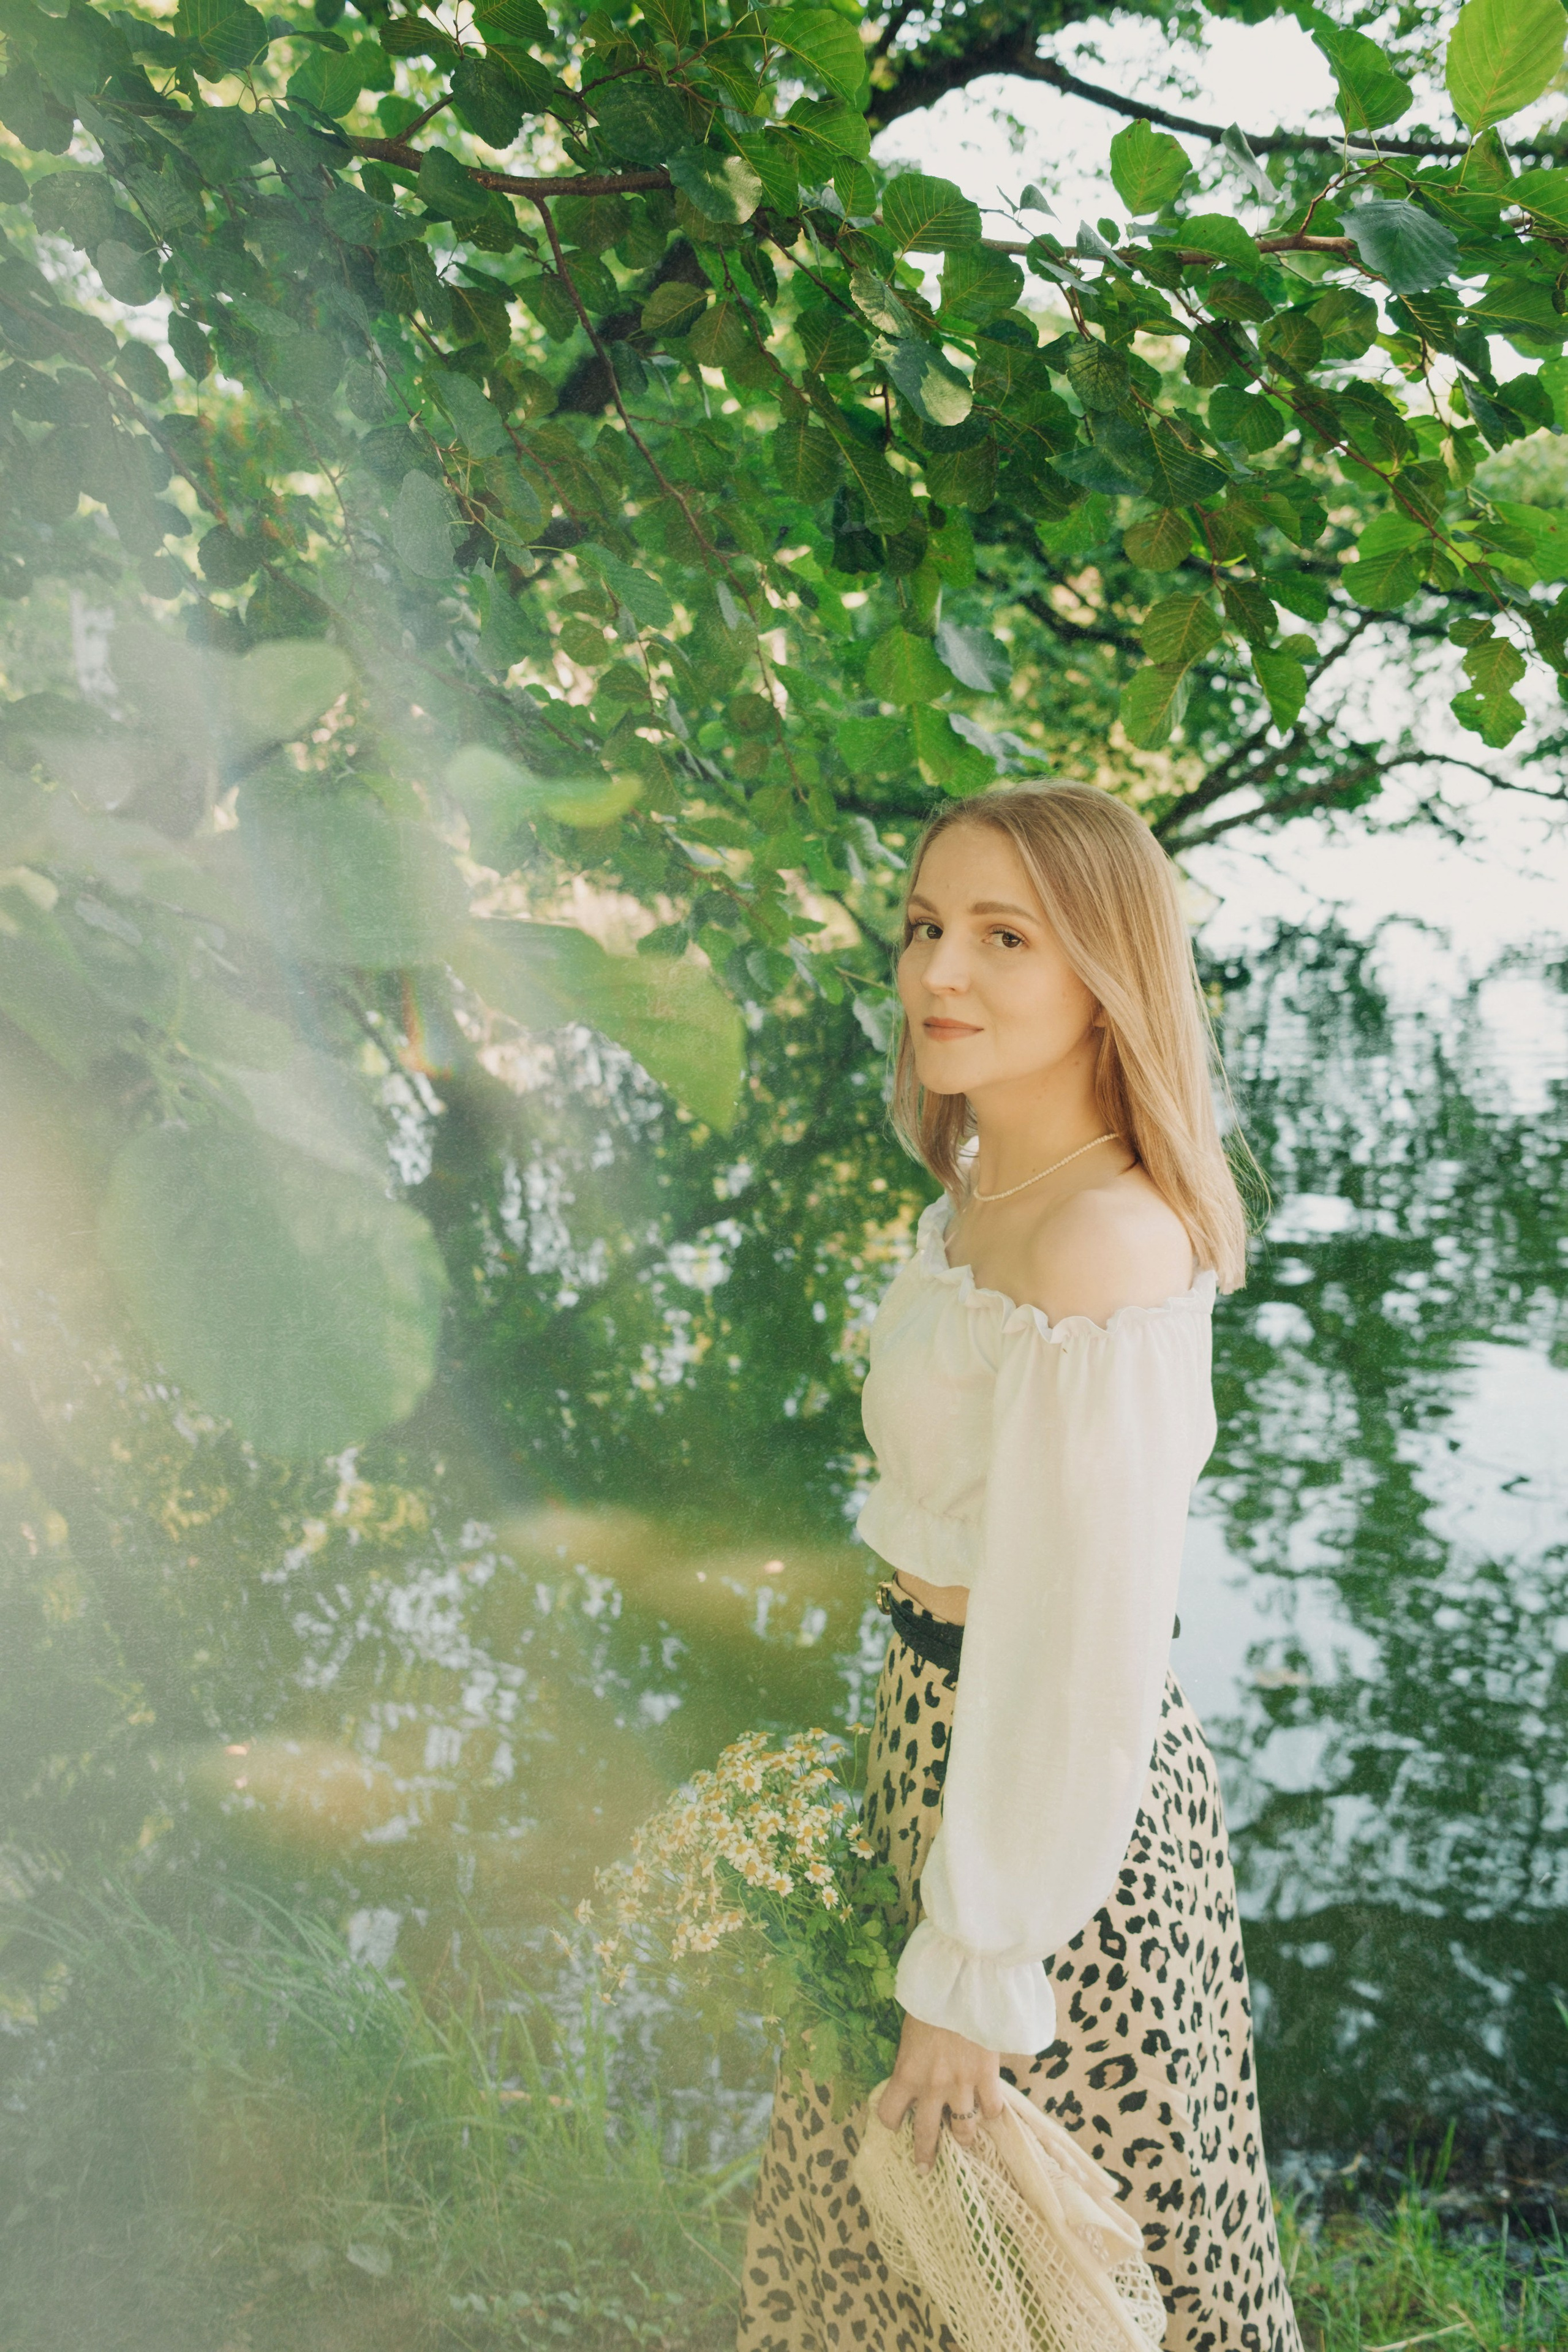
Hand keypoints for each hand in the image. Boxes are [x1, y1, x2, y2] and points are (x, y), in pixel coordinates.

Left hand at [875, 2011, 1004, 2173]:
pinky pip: (992, 2109)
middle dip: (925, 2155)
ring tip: (964, 2140)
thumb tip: (914, 2071)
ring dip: (963, 2137)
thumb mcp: (909, 2031)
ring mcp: (962, 2086)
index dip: (891, 2121)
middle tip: (924, 2169)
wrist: (963, 1983)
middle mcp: (932, 2088)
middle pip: (926, 2135)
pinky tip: (989, 2110)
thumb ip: (911, 2058)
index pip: (888, 2114)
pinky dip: (991, 2112)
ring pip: (964, 2131)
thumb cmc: (930, 1999)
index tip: (895, 2123)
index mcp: (906, 2074)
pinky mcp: (987, 2077)